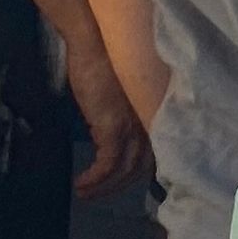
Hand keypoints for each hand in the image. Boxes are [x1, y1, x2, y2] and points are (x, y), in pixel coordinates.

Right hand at [64, 28, 151, 201]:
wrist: (92, 44)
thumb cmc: (101, 62)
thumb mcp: (117, 95)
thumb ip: (122, 115)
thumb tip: (108, 136)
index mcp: (153, 112)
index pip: (156, 151)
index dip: (140, 173)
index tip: (120, 184)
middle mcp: (149, 121)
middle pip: (142, 167)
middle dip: (118, 186)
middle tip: (96, 195)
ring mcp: (134, 124)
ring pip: (126, 170)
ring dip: (103, 187)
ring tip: (84, 193)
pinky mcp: (114, 126)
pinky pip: (107, 164)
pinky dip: (94, 178)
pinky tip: (80, 183)